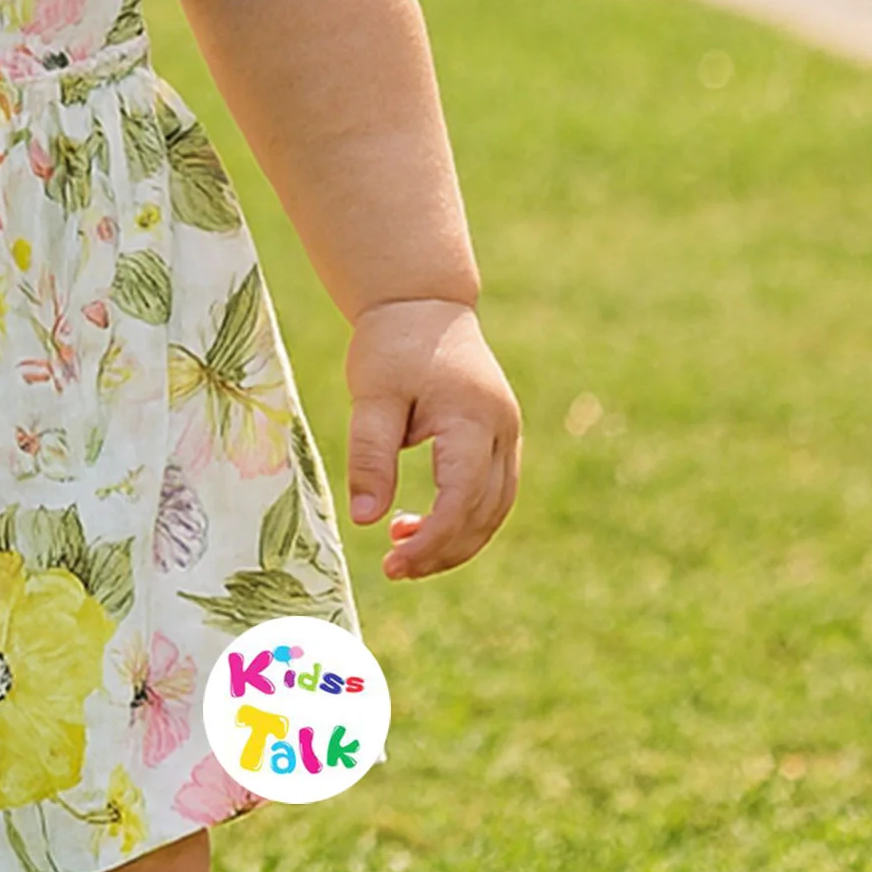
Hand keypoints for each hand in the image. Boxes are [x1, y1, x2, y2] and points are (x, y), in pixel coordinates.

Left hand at [343, 297, 520, 580]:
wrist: (421, 302)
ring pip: (495, 509)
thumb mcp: (372, 395)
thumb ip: (370, 455)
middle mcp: (502, 430)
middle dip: (444, 551)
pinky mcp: (499, 437)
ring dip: (455, 540)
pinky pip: (491, 492)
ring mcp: (507, 434)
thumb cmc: (392, 344)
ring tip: (401, 550)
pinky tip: (420, 524)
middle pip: (485, 514)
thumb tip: (364, 520)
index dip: (432, 541)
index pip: (462, 499)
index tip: (392, 564)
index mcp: (473, 419)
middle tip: (393, 569)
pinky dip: (463, 517)